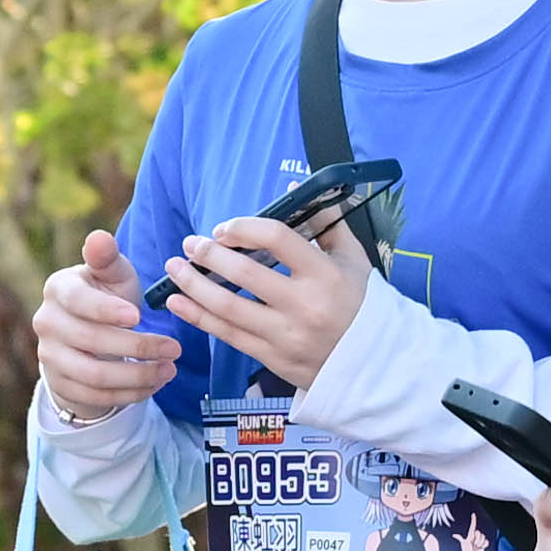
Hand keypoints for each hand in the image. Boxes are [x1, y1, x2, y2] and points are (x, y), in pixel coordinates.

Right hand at [30, 229, 176, 418]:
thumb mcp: (112, 274)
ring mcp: (50, 357)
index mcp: (58, 289)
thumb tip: (99, 238)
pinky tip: (155, 384)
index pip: (77, 301)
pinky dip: (131, 394)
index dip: (106, 309)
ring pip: (95, 375)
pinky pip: (97, 397)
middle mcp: (46, 322)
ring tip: (170, 369)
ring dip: (138, 376)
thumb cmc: (107, 296)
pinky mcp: (61, 385)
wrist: (88, 335)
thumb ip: (107, 258)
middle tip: (175, 348)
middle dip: (138, 346)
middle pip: (91, 341)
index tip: (139, 315)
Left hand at [161, 207, 380, 386]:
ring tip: (174, 268)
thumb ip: (326, 222)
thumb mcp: (353, 260)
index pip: (277, 239)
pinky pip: (227, 335)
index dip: (244, 228)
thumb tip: (294, 186)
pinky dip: (197, 317)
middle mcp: (304, 306)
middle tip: (191, 244)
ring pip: (227, 308)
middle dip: (209, 255)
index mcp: (326, 275)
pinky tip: (178, 302)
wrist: (375, 364)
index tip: (226, 228)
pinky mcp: (272, 358)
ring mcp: (286, 335)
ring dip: (193, 285)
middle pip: (244, 274)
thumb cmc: (362, 305)